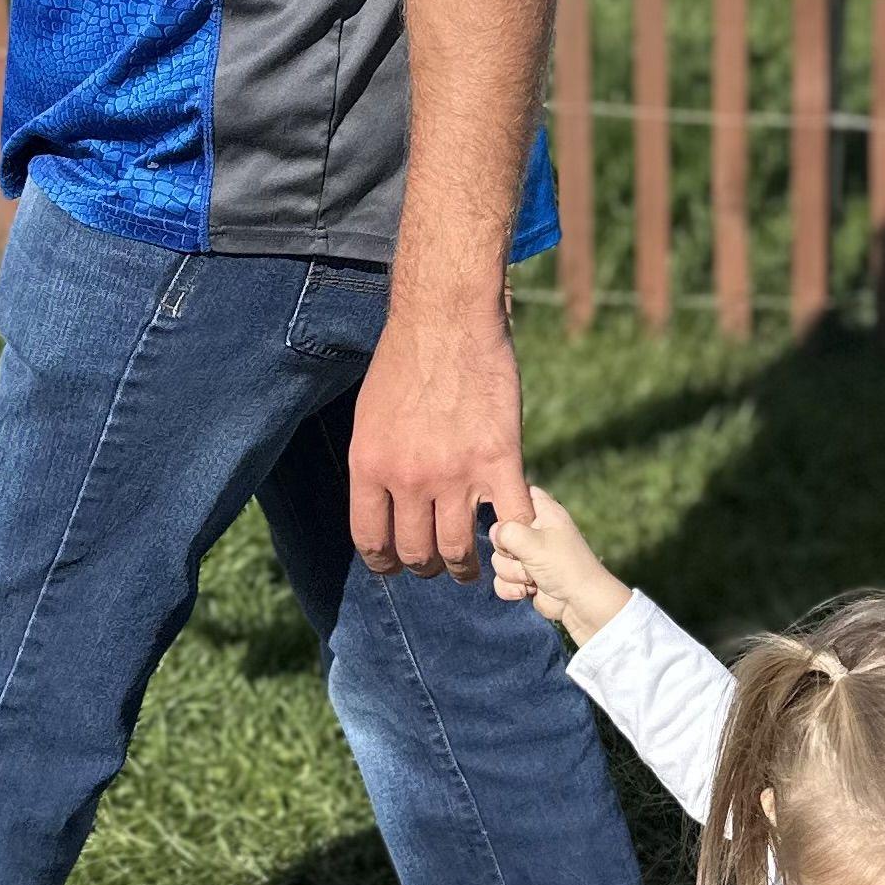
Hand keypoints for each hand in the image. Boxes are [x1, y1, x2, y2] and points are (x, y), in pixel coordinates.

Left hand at [349, 281, 523, 579]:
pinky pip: (512, 520)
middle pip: (416, 552)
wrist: (447, 317)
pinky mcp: (500, 460)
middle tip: (437, 565)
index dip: (384, 563)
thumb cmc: (406, 356)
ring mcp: (456, 473)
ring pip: (459, 550)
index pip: (371, 540)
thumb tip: (384, 499)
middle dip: (425, 567)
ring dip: (465, 568)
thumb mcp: (369, 414)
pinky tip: (513, 540)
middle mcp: (409, 478)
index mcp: (371, 466)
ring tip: (471, 567)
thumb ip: (378, 462)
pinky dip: (515, 539)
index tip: (395, 567)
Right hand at [488, 483, 629, 643]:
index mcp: (544, 512)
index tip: (506, 518)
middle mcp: (535, 531)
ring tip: (531, 578)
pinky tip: (526, 592)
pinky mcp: (524, 578)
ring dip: (512, 573)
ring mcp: (529, 556)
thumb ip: (506, 531)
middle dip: (507, 551)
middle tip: (524, 557)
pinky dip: (511, 588)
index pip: (521, 492)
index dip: (508, 501)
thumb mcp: (532, 542)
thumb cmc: (563, 565)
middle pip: (501, 531)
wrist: (578, 603)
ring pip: (499, 559)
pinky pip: (501, 579)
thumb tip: (494, 532)